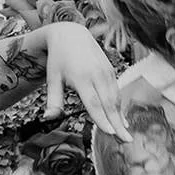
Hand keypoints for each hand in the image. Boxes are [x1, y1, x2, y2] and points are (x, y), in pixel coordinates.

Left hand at [42, 23, 127, 139]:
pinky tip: (121, 119)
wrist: (71, 33)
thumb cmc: (58, 58)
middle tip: (126, 140)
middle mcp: (97, 74)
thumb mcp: (52, 78)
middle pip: (109, 104)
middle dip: (118, 124)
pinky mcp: (111, 70)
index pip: (94, 103)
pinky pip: (117, 91)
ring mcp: (106, 71)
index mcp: (81, 77)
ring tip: (126, 134)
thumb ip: (53, 100)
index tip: (110, 134)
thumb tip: (48, 118)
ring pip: (116, 98)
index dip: (102, 119)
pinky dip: (120, 106)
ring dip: (121, 117)